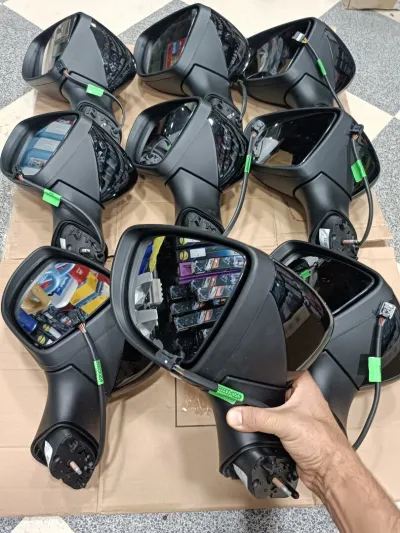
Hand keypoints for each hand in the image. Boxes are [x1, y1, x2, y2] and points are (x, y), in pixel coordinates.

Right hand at [226, 371, 354, 493]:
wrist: (329, 472)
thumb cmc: (323, 442)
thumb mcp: (285, 423)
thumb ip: (257, 417)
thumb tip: (235, 414)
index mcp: (303, 385)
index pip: (275, 373)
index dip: (259, 377)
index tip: (242, 384)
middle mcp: (300, 398)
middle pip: (269, 393)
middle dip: (257, 400)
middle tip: (242, 403)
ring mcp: (295, 415)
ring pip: (269, 411)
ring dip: (260, 418)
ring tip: (250, 418)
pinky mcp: (290, 432)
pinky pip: (270, 427)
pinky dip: (262, 430)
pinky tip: (256, 432)